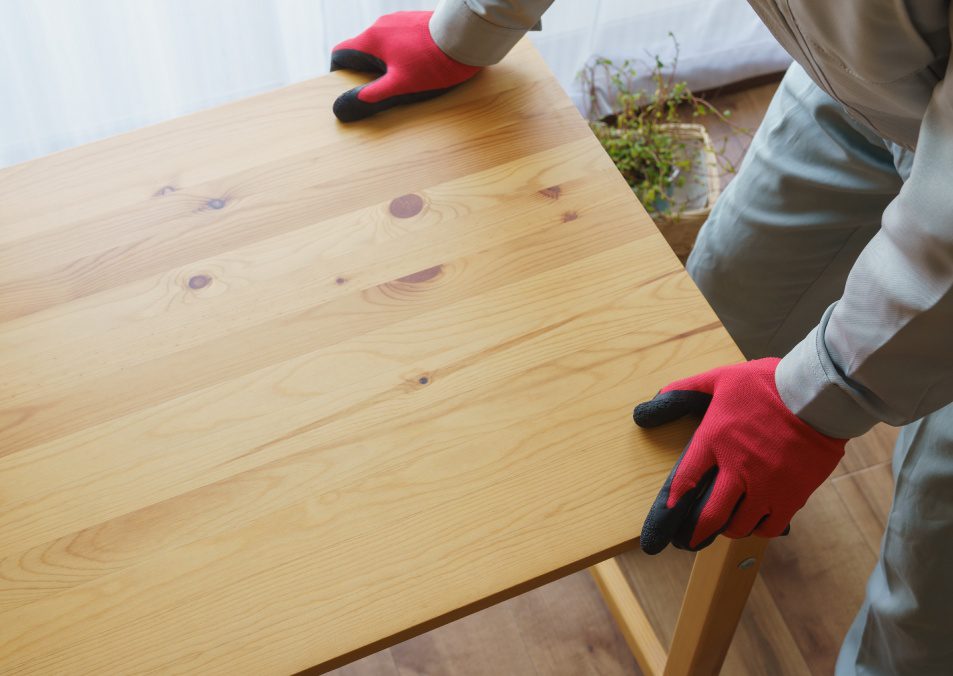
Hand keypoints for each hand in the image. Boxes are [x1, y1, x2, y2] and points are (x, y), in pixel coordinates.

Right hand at [330, 11, 481, 121]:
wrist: (464, 36)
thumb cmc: (432, 62)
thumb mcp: (401, 84)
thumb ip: (374, 93)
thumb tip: (347, 104)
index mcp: (371, 40)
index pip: (340, 53)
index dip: (340, 71)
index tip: (349, 85)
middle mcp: (380, 25)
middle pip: (362, 48)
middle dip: (366, 68)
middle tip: (381, 87)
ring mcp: (397, 19)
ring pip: (381, 42)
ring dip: (385, 59)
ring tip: (403, 76)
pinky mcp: (413, 19)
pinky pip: (398, 36)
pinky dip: (400, 50)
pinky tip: (417, 62)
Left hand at [633, 358, 846, 553]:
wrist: (818, 395)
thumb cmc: (767, 383)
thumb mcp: (719, 378)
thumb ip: (684, 390)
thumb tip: (647, 406)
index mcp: (715, 441)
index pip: (685, 481)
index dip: (670, 506)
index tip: (663, 524)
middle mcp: (737, 469)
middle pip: (710, 516)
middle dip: (696, 533)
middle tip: (689, 541)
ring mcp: (766, 486)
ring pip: (740, 526)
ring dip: (730, 528)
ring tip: (727, 524)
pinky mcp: (792, 495)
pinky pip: (771, 527)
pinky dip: (761, 528)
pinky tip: (757, 521)